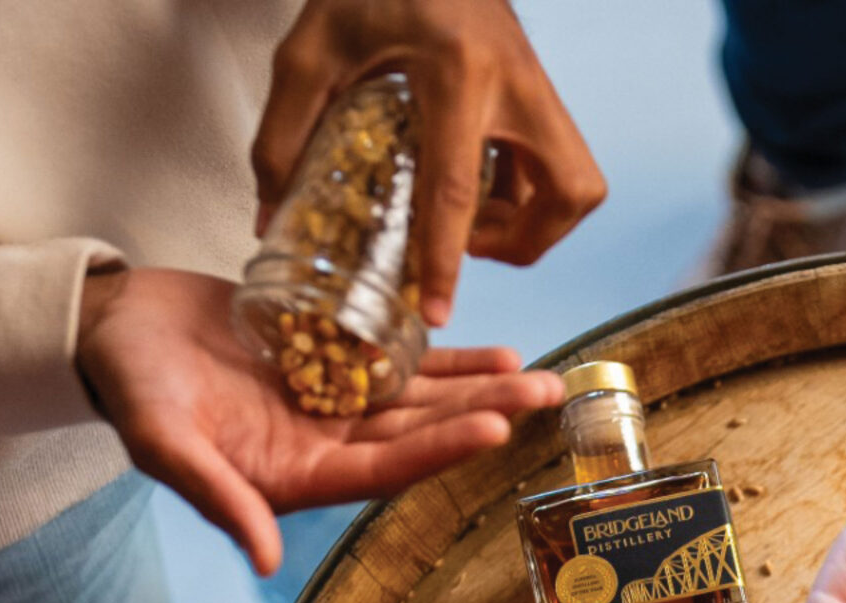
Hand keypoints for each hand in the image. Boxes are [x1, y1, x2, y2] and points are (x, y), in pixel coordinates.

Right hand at [76, 266, 561, 573]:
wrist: (110, 329)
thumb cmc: (127, 387)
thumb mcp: (162, 440)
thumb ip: (215, 495)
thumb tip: (265, 555)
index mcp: (296, 476)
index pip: (383, 469)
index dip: (439, 451)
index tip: (494, 431)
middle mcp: (326, 444)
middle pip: (419, 433)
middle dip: (483, 414)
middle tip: (545, 396)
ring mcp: (332, 402)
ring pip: (420, 399)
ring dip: (477, 389)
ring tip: (535, 375)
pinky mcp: (330, 358)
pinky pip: (398, 361)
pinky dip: (443, 358)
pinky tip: (492, 351)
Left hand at [252, 0, 606, 323]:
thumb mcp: (312, 50)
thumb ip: (285, 133)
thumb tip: (273, 216)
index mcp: (458, 72)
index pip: (459, 187)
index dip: (446, 260)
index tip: (437, 309)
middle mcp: (515, 81)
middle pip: (567, 192)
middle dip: (531, 241)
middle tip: (476, 248)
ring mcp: (536, 82)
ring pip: (572, 181)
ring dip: (531, 219)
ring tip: (470, 223)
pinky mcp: (536, 84)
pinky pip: (551, 158)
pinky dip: (522, 189)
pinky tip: (473, 184)